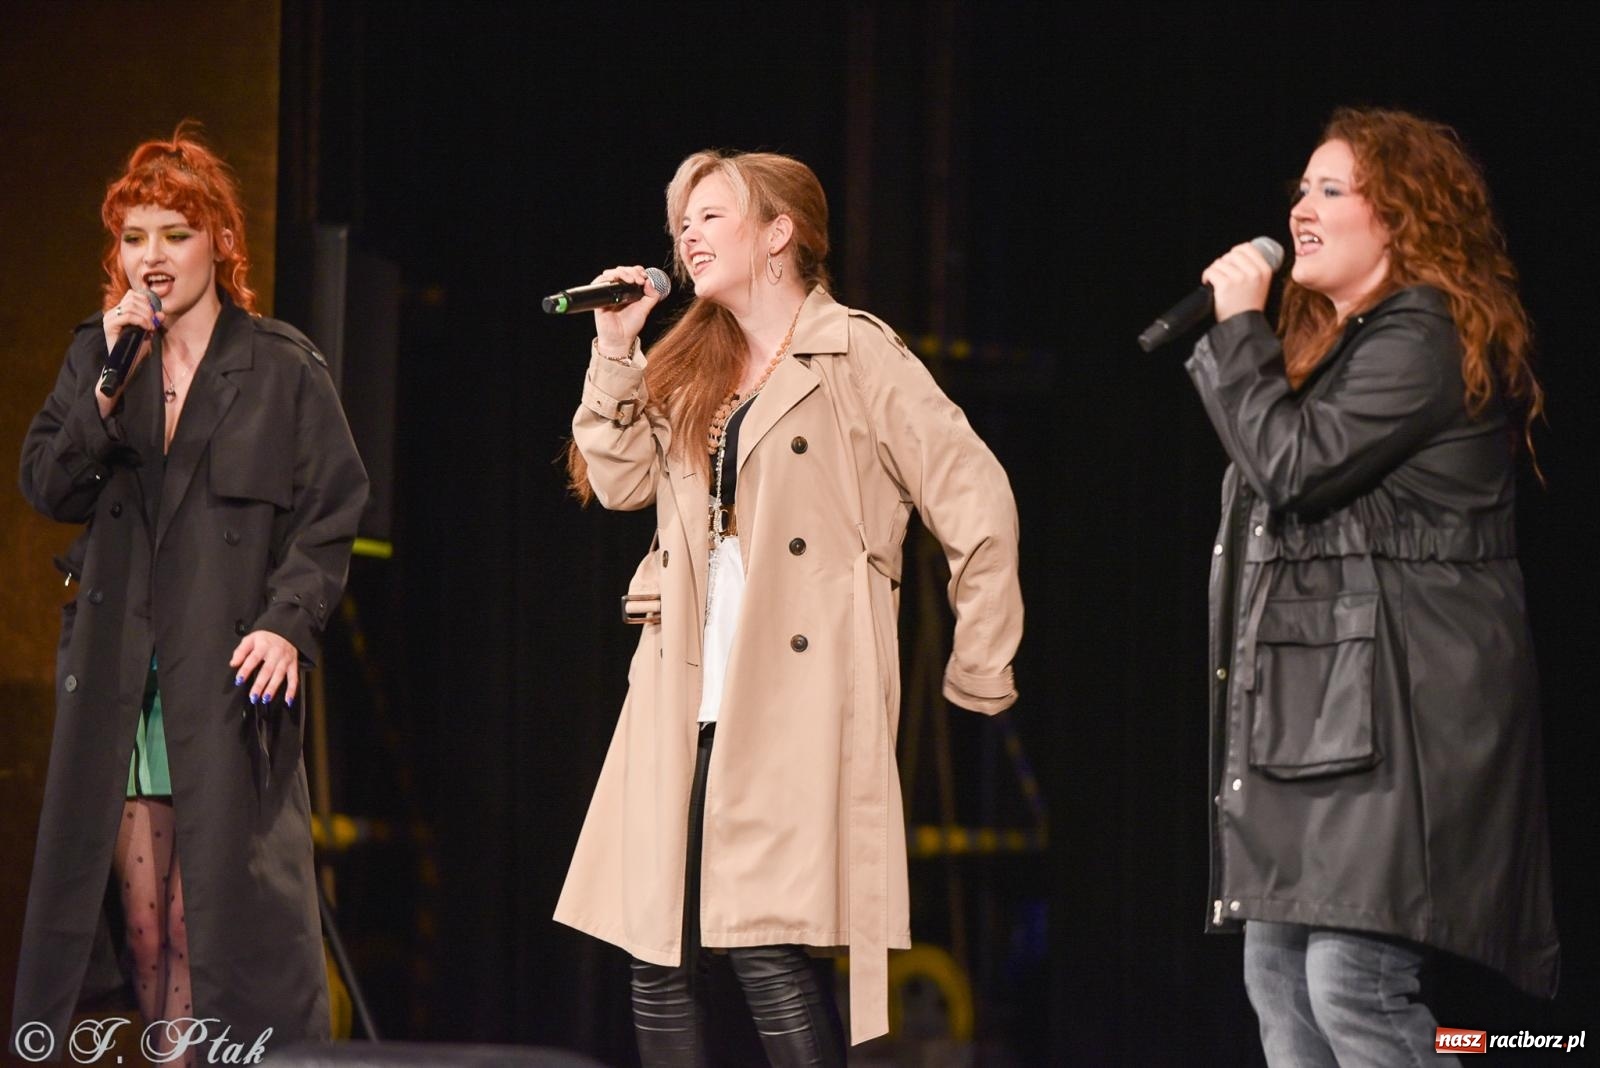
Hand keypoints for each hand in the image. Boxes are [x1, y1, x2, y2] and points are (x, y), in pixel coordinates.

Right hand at [97, 291, 159, 418]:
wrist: (126, 365)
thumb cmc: (136, 350)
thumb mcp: (148, 332)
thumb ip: (153, 321)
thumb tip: (161, 314)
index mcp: (120, 311)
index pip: (133, 295)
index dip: (147, 302)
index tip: (155, 315)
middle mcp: (113, 312)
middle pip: (133, 298)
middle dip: (148, 309)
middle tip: (154, 323)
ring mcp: (109, 318)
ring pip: (131, 305)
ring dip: (146, 315)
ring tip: (150, 327)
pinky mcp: (109, 326)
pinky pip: (127, 315)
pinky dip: (141, 320)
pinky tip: (146, 329)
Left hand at [230, 630, 300, 706]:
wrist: (285, 631)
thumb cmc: (266, 638)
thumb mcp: (250, 639)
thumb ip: (240, 651)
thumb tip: (233, 663)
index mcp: (263, 646)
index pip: (253, 659)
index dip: (246, 670)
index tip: (239, 680)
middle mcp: (276, 653)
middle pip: (267, 670)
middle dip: (260, 684)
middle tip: (253, 695)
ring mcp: (285, 660)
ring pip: (279, 675)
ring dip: (273, 688)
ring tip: (265, 698)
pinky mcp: (293, 664)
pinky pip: (294, 678)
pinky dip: (292, 690)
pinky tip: (288, 699)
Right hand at [592, 264, 664, 357]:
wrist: (620, 339)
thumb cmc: (630, 326)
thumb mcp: (645, 309)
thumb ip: (651, 296)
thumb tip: (650, 281)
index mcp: (628, 290)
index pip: (631, 272)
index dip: (637, 270)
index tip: (644, 277)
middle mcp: (618, 289)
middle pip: (621, 270)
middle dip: (632, 271)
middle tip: (639, 280)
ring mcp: (608, 292)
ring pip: (611, 273)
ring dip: (621, 272)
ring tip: (631, 280)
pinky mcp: (600, 297)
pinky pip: (599, 282)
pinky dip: (606, 278)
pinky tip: (614, 280)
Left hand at [1200, 242, 1275, 322]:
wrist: (1244, 325)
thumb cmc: (1249, 307)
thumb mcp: (1261, 285)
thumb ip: (1254, 270)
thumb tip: (1235, 255)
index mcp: (1265, 270)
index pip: (1247, 248)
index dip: (1235, 251)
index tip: (1230, 259)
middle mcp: (1254, 272)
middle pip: (1231, 254)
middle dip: (1224, 262)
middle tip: (1222, 274)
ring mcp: (1239, 278)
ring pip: (1220, 262)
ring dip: (1214, 270)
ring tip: (1216, 281)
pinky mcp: (1225, 285)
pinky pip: (1211, 271)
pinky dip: (1207, 276)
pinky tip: (1209, 283)